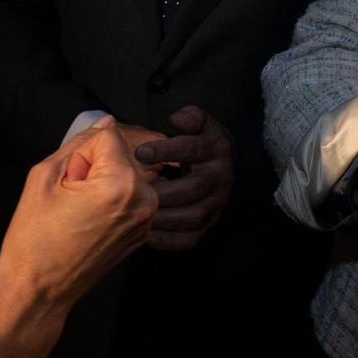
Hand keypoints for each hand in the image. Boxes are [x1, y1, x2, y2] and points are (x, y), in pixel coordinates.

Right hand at [0, 118, 156, 357]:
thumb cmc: (33, 236)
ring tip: (82, 209)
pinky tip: (93, 220)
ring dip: (107, 181)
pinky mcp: (146, 230)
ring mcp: (149, 217)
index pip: (109, 135)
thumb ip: (78, 143)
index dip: (81, 152)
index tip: (68, 179)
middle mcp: (145, 198)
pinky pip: (132, 195)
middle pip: (123, 152)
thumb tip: (107, 121)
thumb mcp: (43, 177)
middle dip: (97, 165)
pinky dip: (115, 198)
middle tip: (73, 197)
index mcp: (121, 183)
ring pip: (129, 172)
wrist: (38, 289)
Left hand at [130, 105, 234, 251]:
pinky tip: (146, 234)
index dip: (167, 151)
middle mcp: (221, 179)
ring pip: (193, 216)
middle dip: (164, 189)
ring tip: (137, 211)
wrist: (222, 168)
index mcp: (217, 150)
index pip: (195, 149)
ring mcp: (216, 205)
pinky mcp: (208, 226)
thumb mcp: (201, 124)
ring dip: (165, 217)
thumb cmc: (201, 143)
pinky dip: (168, 240)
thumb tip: (177, 118)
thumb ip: (191, 117)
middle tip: (135, 190)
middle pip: (196, 187)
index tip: (140, 152)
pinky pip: (189, 239)